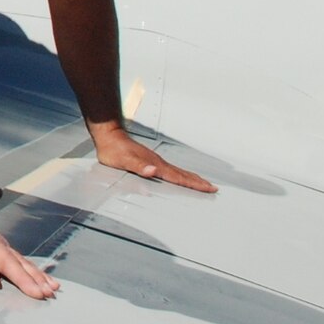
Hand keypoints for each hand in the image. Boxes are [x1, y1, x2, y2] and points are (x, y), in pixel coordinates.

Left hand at [94, 131, 216, 191]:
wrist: (109, 135)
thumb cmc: (114, 150)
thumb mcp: (123, 161)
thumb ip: (138, 167)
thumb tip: (153, 171)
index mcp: (155, 165)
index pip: (178, 177)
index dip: (193, 184)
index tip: (208, 188)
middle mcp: (158, 163)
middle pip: (183, 174)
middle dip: (198, 182)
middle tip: (213, 188)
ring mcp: (156, 161)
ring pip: (178, 171)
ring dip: (192, 178)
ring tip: (203, 183)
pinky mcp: (151, 160)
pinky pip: (171, 170)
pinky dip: (180, 175)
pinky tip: (180, 176)